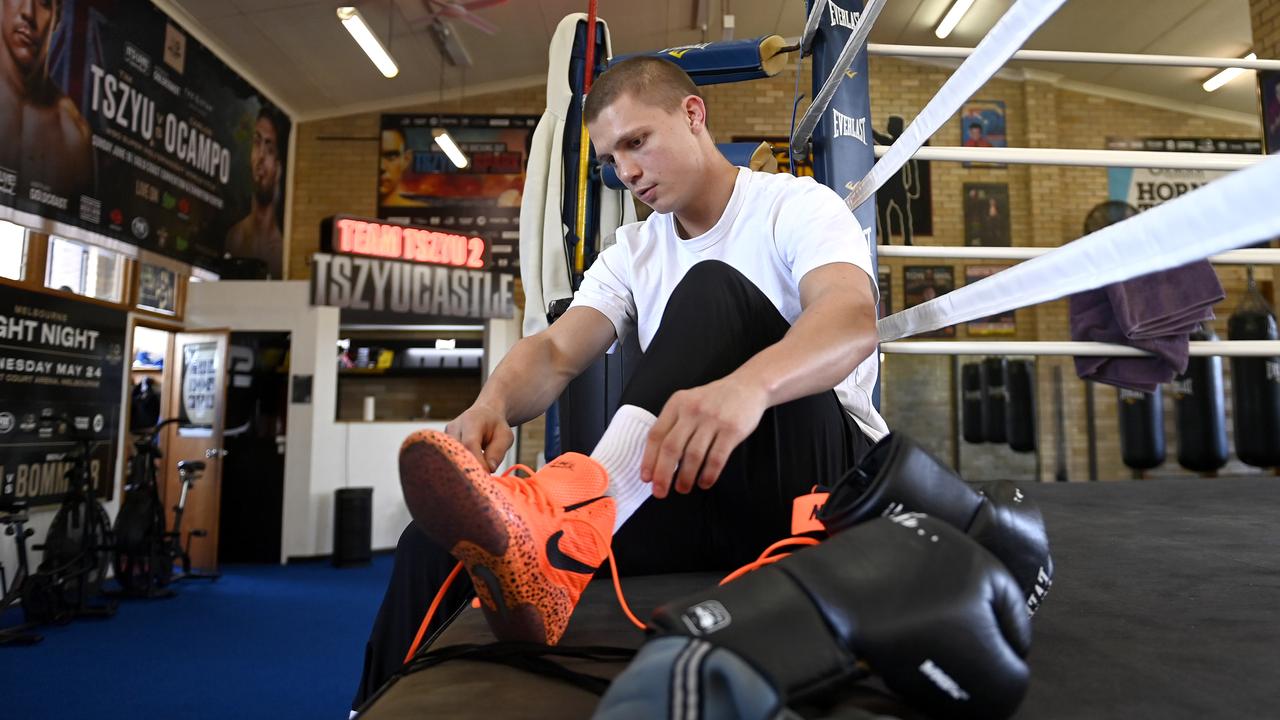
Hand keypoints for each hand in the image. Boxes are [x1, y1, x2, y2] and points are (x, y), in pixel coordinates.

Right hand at [445, 402, 512, 471]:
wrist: (485, 414)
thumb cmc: (496, 426)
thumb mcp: (505, 436)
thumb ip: (498, 451)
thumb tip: (489, 469)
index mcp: (471, 421)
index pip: (470, 444)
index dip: (477, 462)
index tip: (487, 475)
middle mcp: (454, 427)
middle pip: (457, 452)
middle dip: (469, 468)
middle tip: (481, 480)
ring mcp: (446, 435)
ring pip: (451, 458)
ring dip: (463, 468)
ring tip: (475, 475)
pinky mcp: (442, 444)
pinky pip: (449, 459)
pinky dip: (459, 467)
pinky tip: (467, 471)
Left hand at [641, 376, 768, 497]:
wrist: (748, 386)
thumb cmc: (714, 399)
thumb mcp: (688, 402)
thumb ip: (674, 424)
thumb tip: (658, 460)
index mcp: (677, 404)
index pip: (656, 435)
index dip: (649, 459)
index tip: (646, 478)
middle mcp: (692, 410)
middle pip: (671, 448)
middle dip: (663, 474)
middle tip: (660, 492)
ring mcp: (713, 420)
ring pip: (693, 455)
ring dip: (686, 477)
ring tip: (683, 488)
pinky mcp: (732, 430)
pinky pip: (716, 458)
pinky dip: (708, 474)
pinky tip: (704, 482)